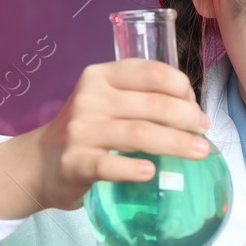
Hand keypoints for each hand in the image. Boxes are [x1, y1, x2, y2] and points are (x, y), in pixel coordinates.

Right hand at [29, 59, 211, 210]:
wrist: (41, 163)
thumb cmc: (89, 130)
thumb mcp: (107, 101)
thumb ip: (141, 97)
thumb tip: (192, 108)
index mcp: (101, 76)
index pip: (150, 73)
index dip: (180, 87)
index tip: (194, 103)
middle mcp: (89, 99)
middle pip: (151, 104)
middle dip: (186, 117)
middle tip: (204, 131)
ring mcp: (81, 132)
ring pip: (138, 133)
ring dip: (175, 142)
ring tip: (200, 151)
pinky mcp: (75, 164)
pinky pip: (108, 166)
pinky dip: (131, 169)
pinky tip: (151, 172)